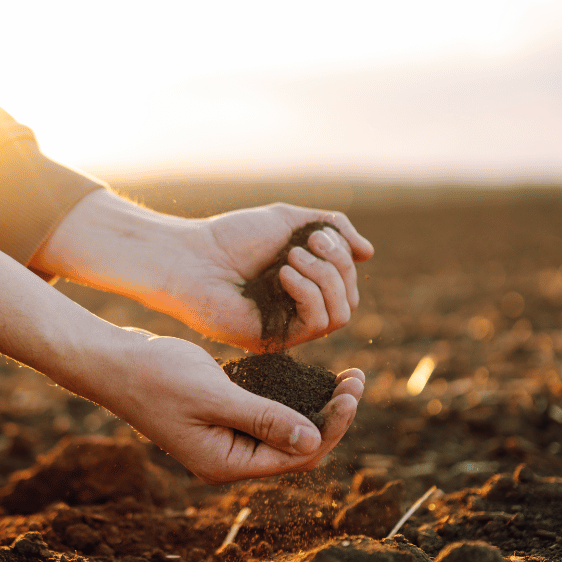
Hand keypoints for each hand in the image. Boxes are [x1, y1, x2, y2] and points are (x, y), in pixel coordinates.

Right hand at [110, 333, 365, 483]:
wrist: (113, 363)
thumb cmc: (156, 377)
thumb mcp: (213, 395)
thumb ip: (263, 418)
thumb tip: (314, 440)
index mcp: (227, 463)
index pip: (297, 456)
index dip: (332, 427)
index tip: (352, 391)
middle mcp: (230, 459)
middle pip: (297, 448)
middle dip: (331, 417)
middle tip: (356, 379)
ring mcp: (225, 440)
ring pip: (285, 431)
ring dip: (316, 407)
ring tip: (346, 378)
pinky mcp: (222, 419)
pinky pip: (267, 416)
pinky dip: (292, 399)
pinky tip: (310, 378)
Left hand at [168, 202, 373, 350]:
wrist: (192, 257)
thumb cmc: (232, 237)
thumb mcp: (290, 220)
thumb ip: (333, 228)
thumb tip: (369, 253)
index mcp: (304, 284)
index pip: (348, 282)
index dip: (343, 257)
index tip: (317, 234)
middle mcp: (299, 309)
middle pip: (350, 298)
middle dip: (337, 266)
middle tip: (307, 244)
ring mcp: (289, 328)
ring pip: (341, 314)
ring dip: (325, 279)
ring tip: (291, 258)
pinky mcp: (276, 340)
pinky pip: (317, 324)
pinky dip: (309, 294)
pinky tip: (283, 275)